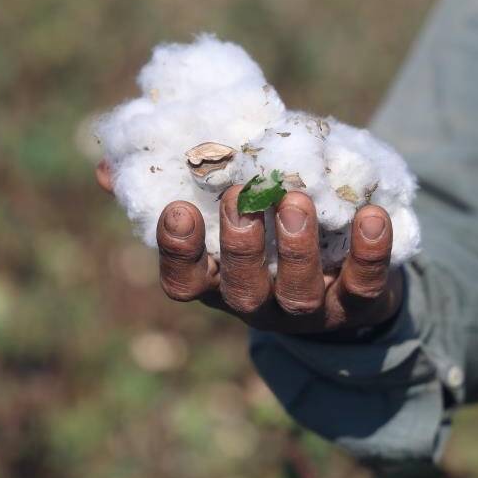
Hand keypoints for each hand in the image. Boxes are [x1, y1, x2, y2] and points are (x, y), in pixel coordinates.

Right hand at [96, 161, 402, 334]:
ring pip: (298, 295)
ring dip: (295, 248)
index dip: (178, 252)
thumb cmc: (267, 232)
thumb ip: (173, 186)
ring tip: (297, 198)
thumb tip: (106, 168)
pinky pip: (365, 287)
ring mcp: (310, 310)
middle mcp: (259, 304)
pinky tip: (370, 215)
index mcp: (218, 281)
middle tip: (243, 198)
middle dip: (240, 246)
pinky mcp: (360, 303)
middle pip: (242, 292)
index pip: (184, 282)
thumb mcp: (220, 211)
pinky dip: (369, 254)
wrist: (347, 275)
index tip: (177, 209)